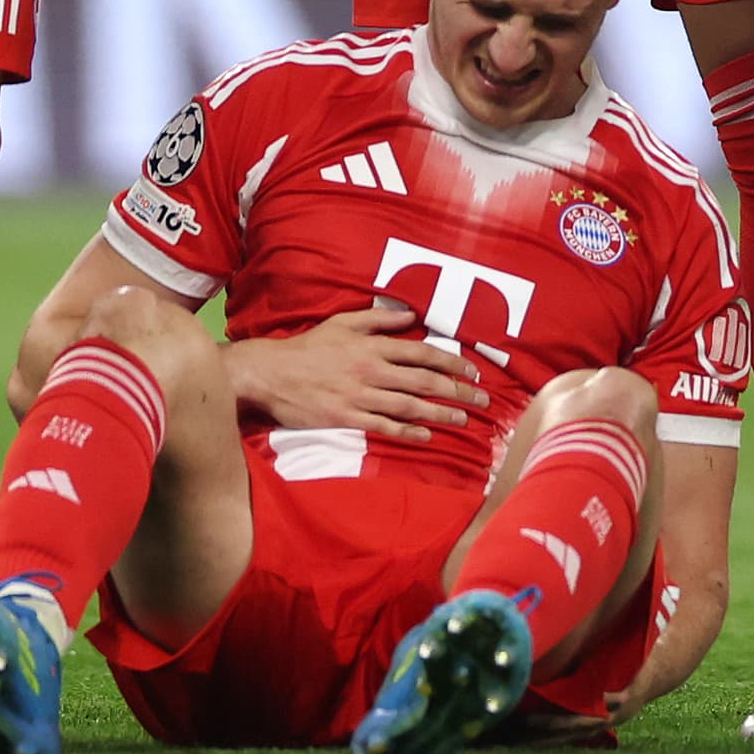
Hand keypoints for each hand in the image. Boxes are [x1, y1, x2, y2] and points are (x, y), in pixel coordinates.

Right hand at [226, 302, 486, 441]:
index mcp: (372, 345)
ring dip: (440, 413)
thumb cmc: (309, 347)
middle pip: (424, 381)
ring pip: (410, 406)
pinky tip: (426, 436)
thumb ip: (378, 320)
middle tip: (482, 399)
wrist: (272, 374)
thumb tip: (411, 316)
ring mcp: (360, 396)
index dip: (451, 362)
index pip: (422, 353)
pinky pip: (384, 426)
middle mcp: (372, 370)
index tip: (472, 371)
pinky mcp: (347, 418)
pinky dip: (408, 432)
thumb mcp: (343, 322)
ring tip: (464, 420)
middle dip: (457, 391)